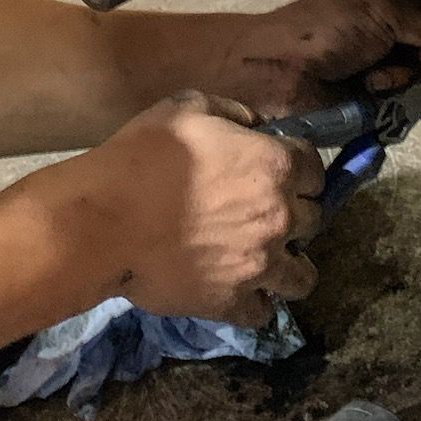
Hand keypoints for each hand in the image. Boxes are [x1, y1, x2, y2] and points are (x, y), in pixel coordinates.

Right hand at [61, 91, 323, 324]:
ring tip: (265, 261)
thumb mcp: (189, 107)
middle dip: (294, 214)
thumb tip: (256, 126)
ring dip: (288, 266)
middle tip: (264, 214)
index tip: (281, 172)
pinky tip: (237, 290)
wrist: (104, 220)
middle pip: (314, 219)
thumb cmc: (144, 156)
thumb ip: (234, 113)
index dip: (299, 169)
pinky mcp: (233, 302)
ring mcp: (260, 265)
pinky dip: (254, 303)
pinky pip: (263, 313)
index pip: (316, 168)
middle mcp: (280, 216)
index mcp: (276, 165)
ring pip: (303, 277)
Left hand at [214, 0, 420, 116]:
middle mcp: (385, 47)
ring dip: (407, 76)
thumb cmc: (321, 32)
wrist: (277, 72)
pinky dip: (392, 97)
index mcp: (384, 16)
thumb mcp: (376, 15)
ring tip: (380, 73)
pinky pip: (401, 108)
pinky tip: (374, 89)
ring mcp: (378, 80)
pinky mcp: (371, 111)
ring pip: (420, 83)